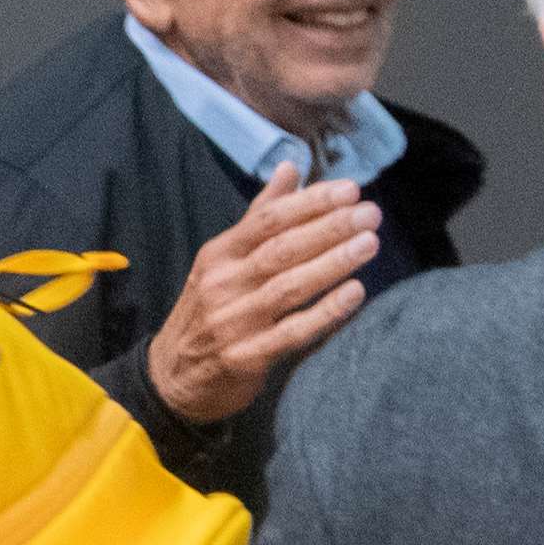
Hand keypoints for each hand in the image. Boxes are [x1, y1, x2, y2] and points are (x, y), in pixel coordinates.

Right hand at [146, 174, 379, 423]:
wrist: (173, 377)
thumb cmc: (209, 310)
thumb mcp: (223, 260)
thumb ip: (260, 216)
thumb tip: (291, 167)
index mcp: (219, 255)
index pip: (266, 220)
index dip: (309, 203)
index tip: (350, 190)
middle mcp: (222, 284)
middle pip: (280, 250)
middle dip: (328, 229)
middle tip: (370, 214)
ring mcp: (232, 322)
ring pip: (288, 287)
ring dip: (332, 264)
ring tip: (370, 243)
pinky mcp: (244, 358)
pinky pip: (292, 333)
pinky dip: (325, 312)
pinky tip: (355, 293)